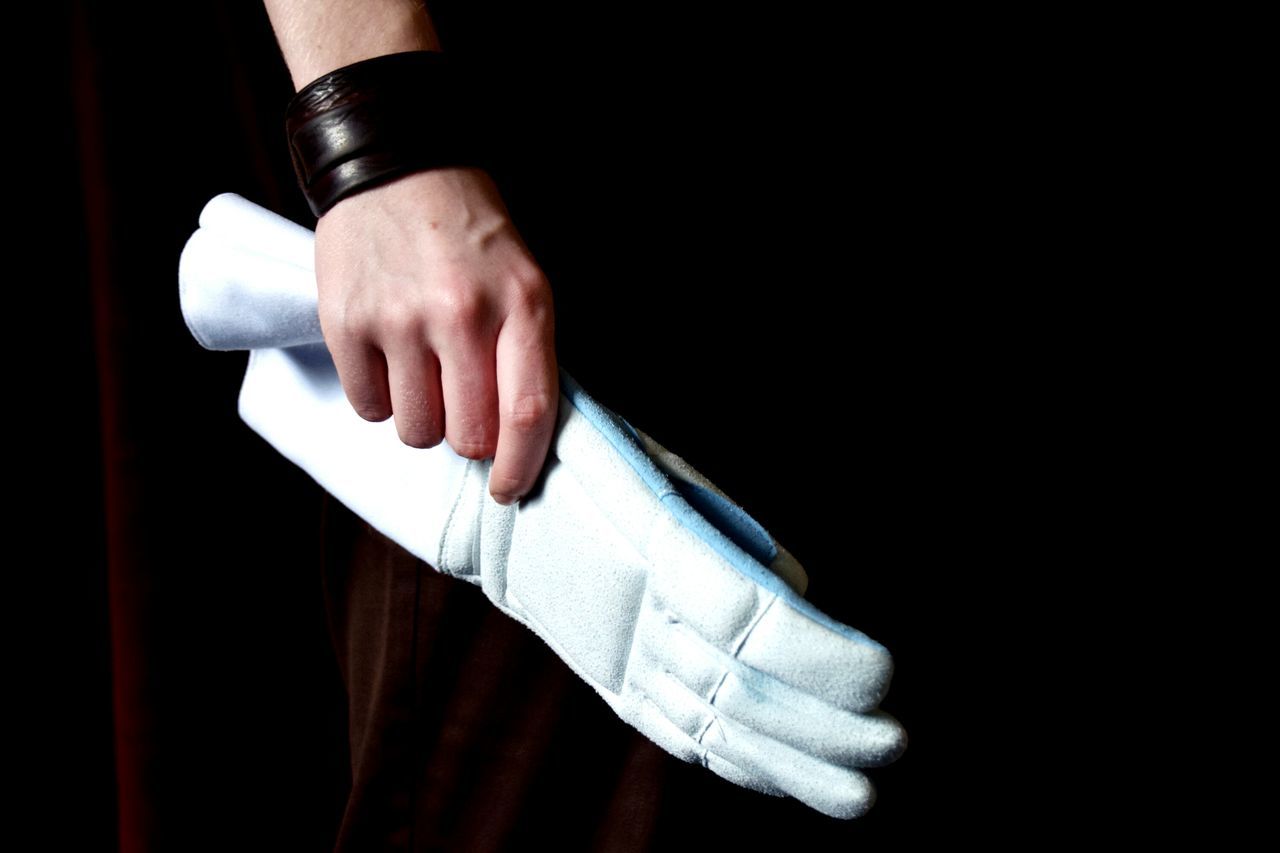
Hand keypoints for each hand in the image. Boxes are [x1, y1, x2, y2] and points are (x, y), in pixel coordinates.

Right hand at [313, 167, 556, 504]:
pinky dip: (378, 397)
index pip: (528, 412)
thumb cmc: (469, 234)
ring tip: (421, 368)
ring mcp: (399, 319)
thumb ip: (526, 353)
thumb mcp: (522, 280)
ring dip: (421, 415)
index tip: (509, 489)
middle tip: (460, 402)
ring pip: (415, 430)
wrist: (393, 166)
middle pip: (468, 435)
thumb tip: (517, 440)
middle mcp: (462, 314)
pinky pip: (367, 407)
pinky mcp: (346, 321)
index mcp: (521, 304)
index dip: (522, 466)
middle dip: (468, 435)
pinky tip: (386, 356)